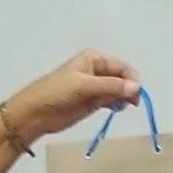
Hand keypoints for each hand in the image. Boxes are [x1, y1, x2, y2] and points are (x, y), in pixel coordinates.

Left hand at [1, 50, 141, 148]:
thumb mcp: (84, 86)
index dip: (131, 78)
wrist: (36, 113)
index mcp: (94, 59)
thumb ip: (110, 87)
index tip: (136, 93)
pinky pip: (112, 100)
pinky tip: (115, 109)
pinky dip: (117, 104)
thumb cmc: (57, 92)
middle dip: (128, 89)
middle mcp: (97, 70)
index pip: (121, 67)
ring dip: (123, 98)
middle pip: (122, 78)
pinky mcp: (93, 102)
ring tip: (119, 107)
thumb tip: (136, 88)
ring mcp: (96, 87)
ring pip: (119, 90)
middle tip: (131, 103)